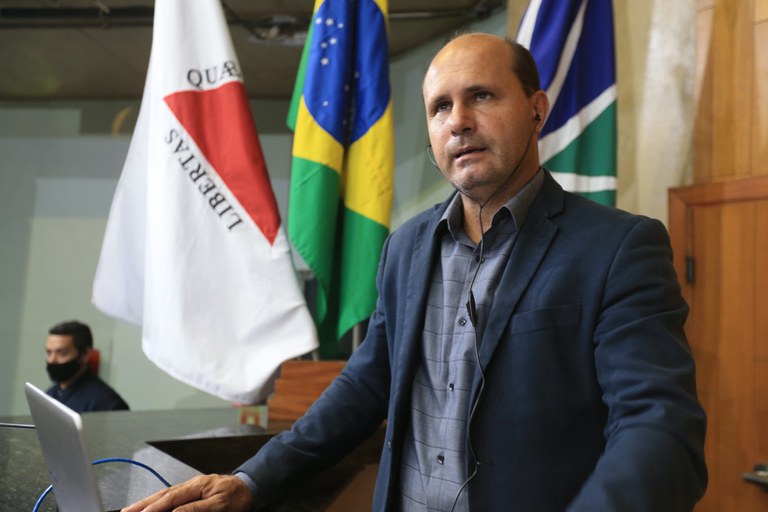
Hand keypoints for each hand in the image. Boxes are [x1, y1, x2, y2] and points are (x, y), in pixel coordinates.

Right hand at [121, 474, 252, 511]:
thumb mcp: (220, 504)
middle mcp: (191, 485)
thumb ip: (197, 508)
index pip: (170, 498)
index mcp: (197, 486)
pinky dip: (159, 501)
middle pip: (163, 495)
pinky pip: (172, 496)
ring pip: (165, 495)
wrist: (251, 486)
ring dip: (147, 502)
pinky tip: (152, 505)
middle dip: (143, 504)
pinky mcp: (193, 492)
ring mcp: (191, 487)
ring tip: (131, 509)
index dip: (153, 508)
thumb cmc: (238, 496)